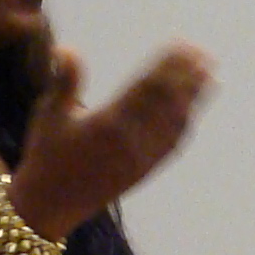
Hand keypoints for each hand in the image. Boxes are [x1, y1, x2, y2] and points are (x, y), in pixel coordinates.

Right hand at [8, 44, 213, 239]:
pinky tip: (191, 111)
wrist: (50, 208)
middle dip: (188, 76)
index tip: (182, 46)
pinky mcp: (144, 172)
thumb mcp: (48, 115)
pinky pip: (172, 144)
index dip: (168, 65)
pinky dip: (185, 124)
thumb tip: (67, 48)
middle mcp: (130, 141)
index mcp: (108, 123)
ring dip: (194, 97)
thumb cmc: (46, 156)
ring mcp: (141, 159)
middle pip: (168, 101)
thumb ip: (64, 81)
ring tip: (208, 75)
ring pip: (176, 123)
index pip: (147, 86)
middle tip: (203, 55)